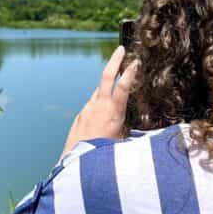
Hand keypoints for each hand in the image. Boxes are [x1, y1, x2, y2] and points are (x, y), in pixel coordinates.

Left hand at [58, 45, 139, 160]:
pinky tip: (100, 121)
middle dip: (114, 61)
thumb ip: (125, 129)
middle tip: (120, 49)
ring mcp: (86, 111)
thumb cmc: (103, 157)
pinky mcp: (79, 117)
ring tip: (114, 99)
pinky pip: (91, 108)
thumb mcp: (122, 143)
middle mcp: (98, 108)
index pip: (123, 87)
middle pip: (106, 77)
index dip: (130, 73)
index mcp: (113, 114)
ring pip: (98, 94)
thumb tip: (129, 125)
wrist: (77, 164)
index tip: (135, 62)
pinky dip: (97, 108)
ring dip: (106, 91)